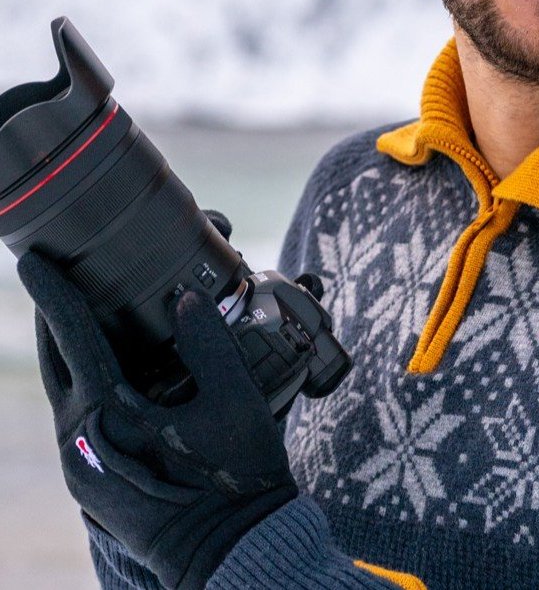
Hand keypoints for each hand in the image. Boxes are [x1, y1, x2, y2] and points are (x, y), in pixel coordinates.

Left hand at [18, 250, 297, 589]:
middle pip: (56, 359)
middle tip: (63, 272)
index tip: (34, 258)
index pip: (72, 338)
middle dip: (57, 313)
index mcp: (106, 416)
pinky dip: (90, 374)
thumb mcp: (234, 400)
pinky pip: (81, 409)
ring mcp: (81, 462)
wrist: (233, 550)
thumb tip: (187, 297)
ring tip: (90, 306)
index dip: (54, 292)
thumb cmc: (235, 478)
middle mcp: (79, 439)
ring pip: (65, 385)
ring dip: (74, 344)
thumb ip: (209, 342)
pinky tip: (117, 359)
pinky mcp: (92, 475)